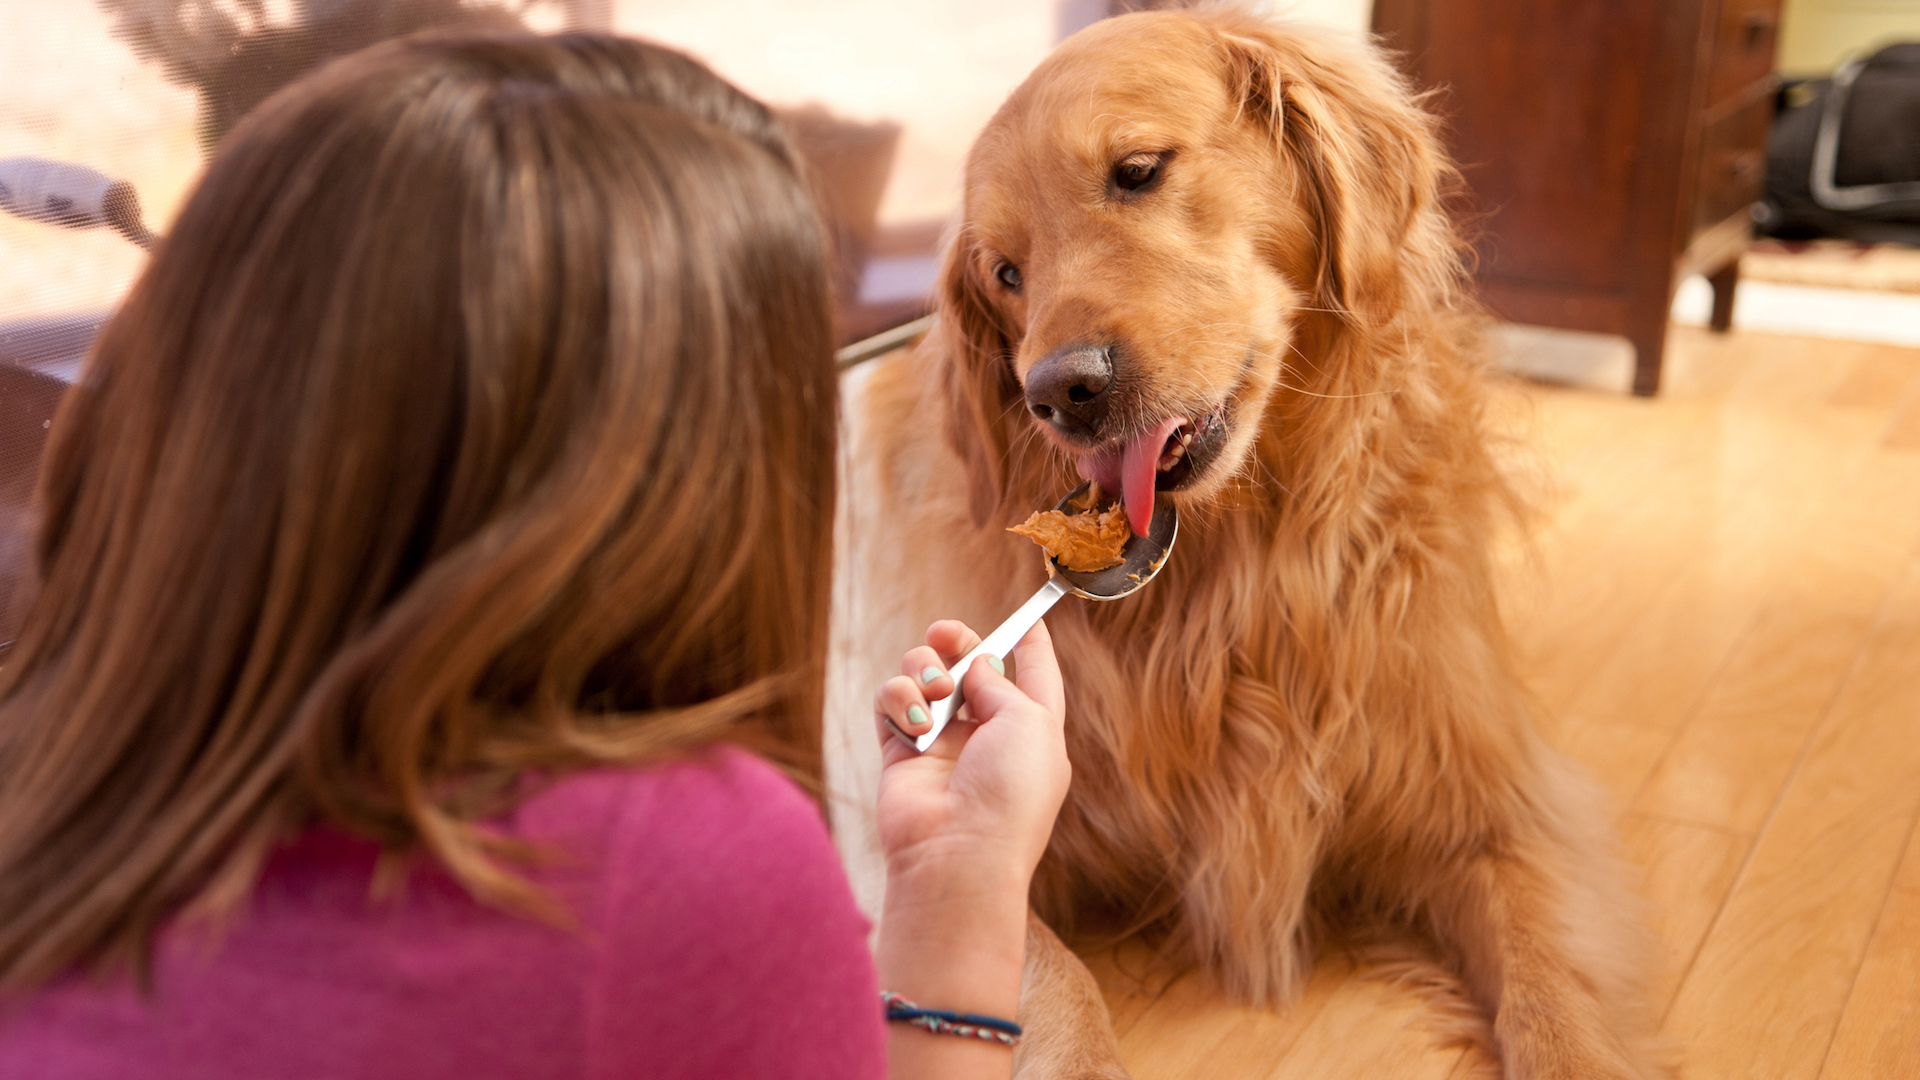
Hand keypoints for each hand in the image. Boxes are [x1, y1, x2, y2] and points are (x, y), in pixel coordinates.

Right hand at [871, 618, 1069, 884]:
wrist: (957, 852)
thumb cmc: (1009, 793)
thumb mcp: (1030, 722)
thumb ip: (1001, 682)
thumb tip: (974, 667)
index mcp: (1032, 730)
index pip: (1036, 676)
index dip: (1032, 644)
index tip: (1029, 616)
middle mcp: (986, 734)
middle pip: (969, 667)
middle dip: (956, 641)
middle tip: (945, 634)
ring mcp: (941, 742)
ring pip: (922, 675)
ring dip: (924, 671)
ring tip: (933, 694)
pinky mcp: (900, 751)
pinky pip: (890, 702)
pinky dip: (897, 700)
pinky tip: (912, 723)